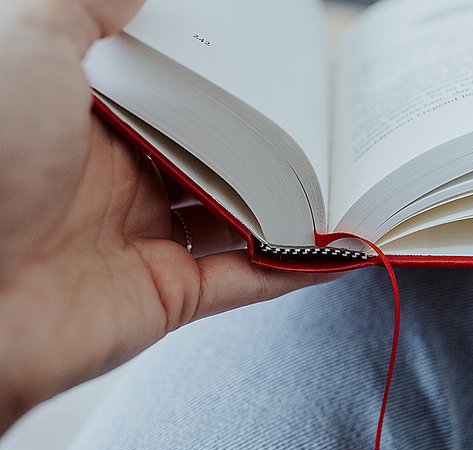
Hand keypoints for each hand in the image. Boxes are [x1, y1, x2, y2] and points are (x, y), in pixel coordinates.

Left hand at [0, 0, 328, 432]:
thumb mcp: (28, 37)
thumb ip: (90, 2)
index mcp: (87, 115)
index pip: (174, 96)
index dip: (225, 84)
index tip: (278, 71)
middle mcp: (116, 178)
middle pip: (212, 158)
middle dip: (266, 146)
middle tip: (322, 130)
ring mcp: (142, 241)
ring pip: (235, 220)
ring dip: (288, 208)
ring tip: (341, 186)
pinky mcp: (164, 297)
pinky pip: (243, 283)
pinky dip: (293, 269)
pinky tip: (338, 251)